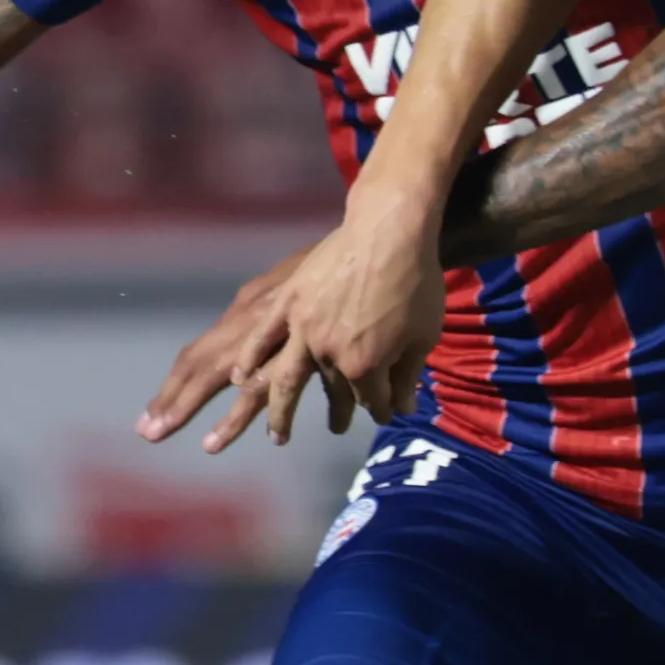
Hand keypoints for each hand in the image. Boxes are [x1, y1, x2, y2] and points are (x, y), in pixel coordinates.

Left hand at [137, 249, 314, 452]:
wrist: (368, 247)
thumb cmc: (334, 263)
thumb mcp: (290, 285)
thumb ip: (271, 310)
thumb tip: (261, 336)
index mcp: (244, 309)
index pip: (198, 351)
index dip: (175, 382)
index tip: (155, 410)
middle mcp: (245, 322)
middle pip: (197, 365)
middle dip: (172, 400)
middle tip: (148, 431)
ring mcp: (268, 336)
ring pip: (222, 378)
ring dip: (196, 408)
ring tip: (183, 440)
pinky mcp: (298, 351)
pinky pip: (267, 388)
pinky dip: (244, 416)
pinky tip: (244, 439)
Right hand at [251, 203, 446, 436]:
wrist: (388, 230)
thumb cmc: (415, 282)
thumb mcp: (424, 335)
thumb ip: (409, 376)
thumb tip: (403, 408)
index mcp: (364, 366)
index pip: (373, 400)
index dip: (382, 408)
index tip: (387, 412)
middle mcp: (328, 356)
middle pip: (332, 394)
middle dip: (338, 415)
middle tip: (338, 429)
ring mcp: (302, 330)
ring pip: (284, 379)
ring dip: (280, 411)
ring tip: (277, 434)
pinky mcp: (287, 303)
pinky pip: (262, 337)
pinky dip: (249, 360)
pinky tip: (239, 379)